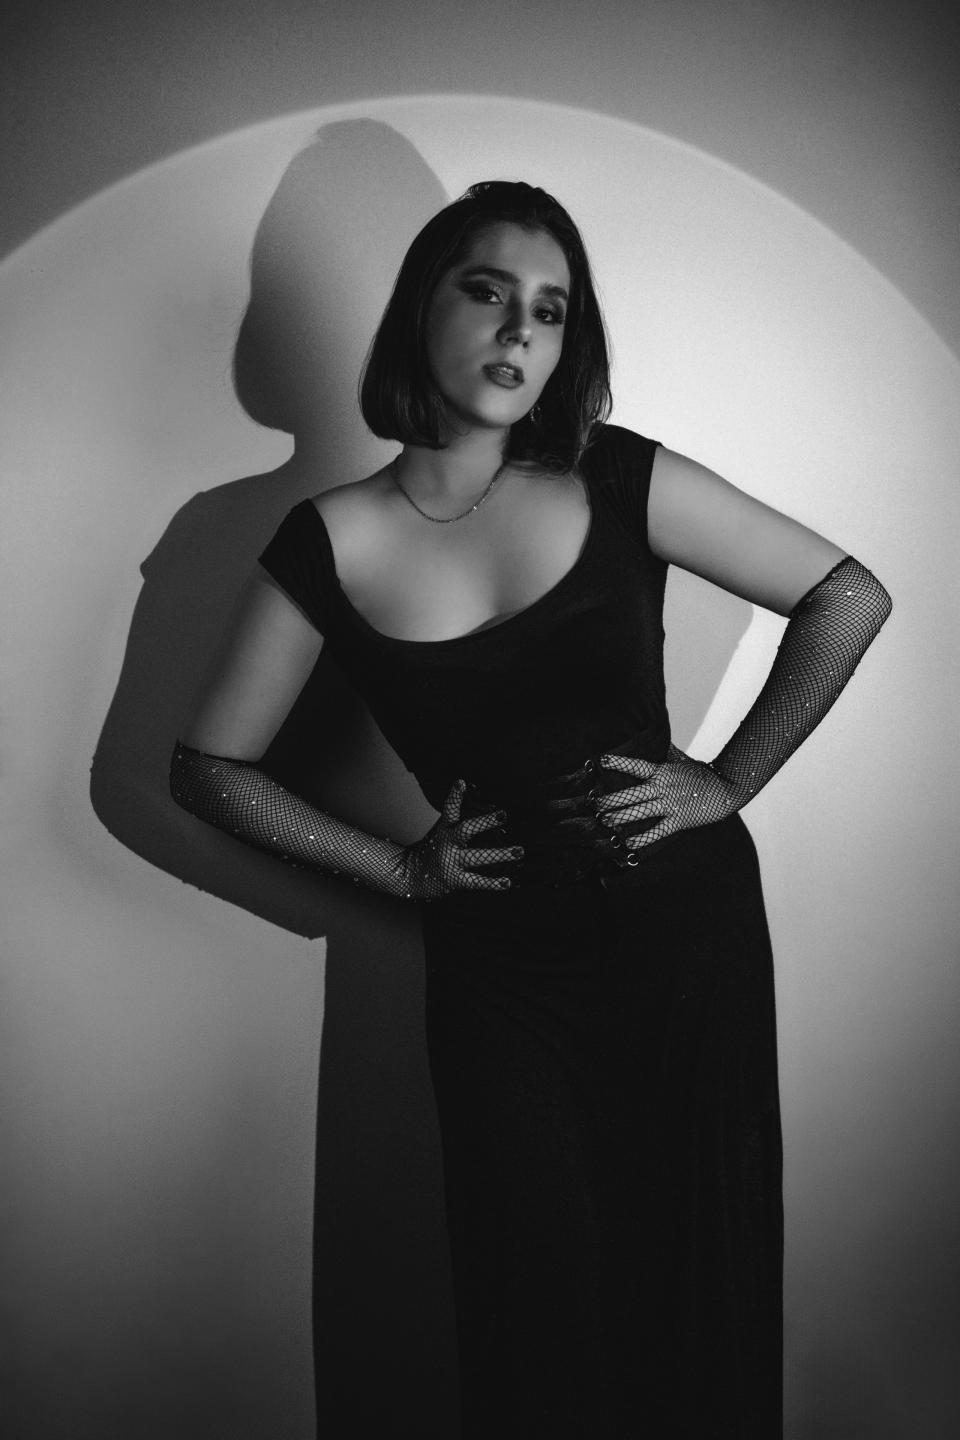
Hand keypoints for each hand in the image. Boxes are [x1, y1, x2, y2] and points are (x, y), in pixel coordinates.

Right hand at [398, 779, 522, 900]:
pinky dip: (492, 883)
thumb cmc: (434, 850)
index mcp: (444, 829)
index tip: (461, 782)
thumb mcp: (442, 833)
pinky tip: (507, 882)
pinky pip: (476, 881)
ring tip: (519, 851)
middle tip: (503, 815)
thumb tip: (481, 802)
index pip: (449, 810)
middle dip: (485, 822)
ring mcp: (450, 862)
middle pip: (465, 830)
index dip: (454, 796)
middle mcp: (446, 844)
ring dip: (500, 854)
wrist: (411, 876)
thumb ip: (458, 821)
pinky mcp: (454, 880)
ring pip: (477, 856)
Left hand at [596, 743, 743, 852]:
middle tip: (593, 805)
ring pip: (639, 813)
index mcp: (662, 771)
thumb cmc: (702, 773)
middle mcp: (663, 787)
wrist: (727, 789)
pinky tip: (628, 844)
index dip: (618, 762)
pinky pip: (657, 831)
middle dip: (610, 801)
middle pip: (631, 794)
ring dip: (619, 818)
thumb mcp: (682, 759)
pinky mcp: (678, 820)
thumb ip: (666, 751)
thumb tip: (656, 735)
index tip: (600, 760)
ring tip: (603, 822)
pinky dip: (642, 839)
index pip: (636, 766)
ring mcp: (670, 805)